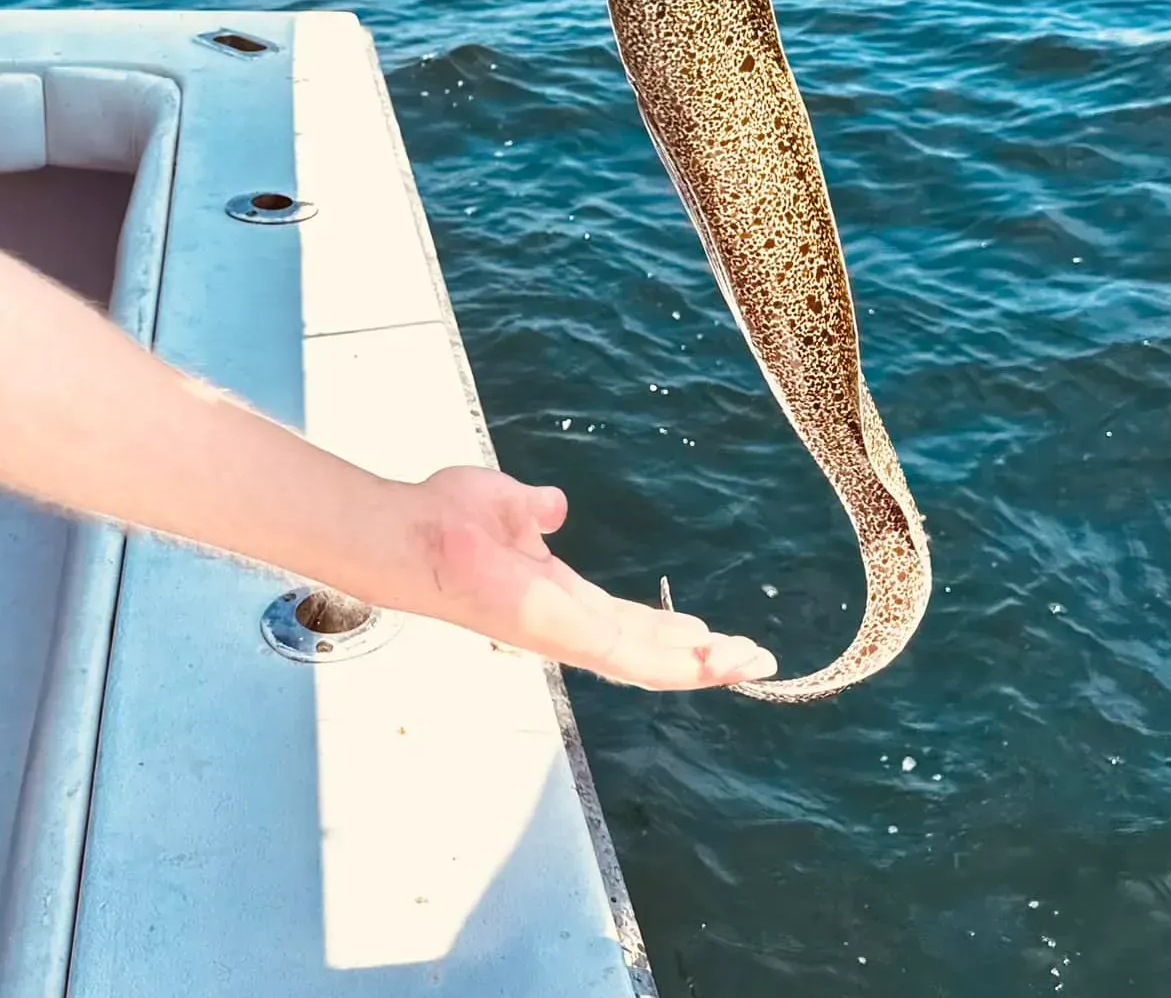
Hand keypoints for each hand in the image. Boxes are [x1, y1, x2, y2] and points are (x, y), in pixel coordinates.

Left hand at [394, 468, 776, 689]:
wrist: (416, 533)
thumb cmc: (447, 518)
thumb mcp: (507, 505)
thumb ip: (534, 509)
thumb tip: (553, 504)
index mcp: (558, 596)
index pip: (625, 623)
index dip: (667, 631)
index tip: (705, 631)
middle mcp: (568, 624)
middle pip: (648, 652)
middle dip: (701, 658)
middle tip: (751, 657)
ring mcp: (569, 636)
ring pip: (652, 666)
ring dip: (705, 666)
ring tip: (754, 663)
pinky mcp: (568, 636)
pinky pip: (635, 660)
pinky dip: (681, 664)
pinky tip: (717, 661)